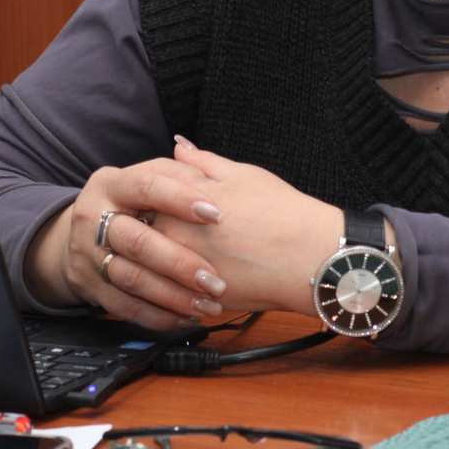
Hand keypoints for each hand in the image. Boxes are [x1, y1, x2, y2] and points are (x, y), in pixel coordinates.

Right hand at [24, 158, 230, 330]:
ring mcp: (88, 256)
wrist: (77, 235)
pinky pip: (126, 307)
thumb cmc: (127, 203)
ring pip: (133, 280)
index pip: (146, 186)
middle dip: (180, 263)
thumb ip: (177, 172)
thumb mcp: (144, 177)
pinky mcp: (91, 287)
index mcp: (110, 185)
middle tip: (215, 280)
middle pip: (137, 242)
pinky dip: (159, 316)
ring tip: (210, 304)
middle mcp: (93, 219)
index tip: (217, 215)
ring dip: (174, 296)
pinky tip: (188, 317)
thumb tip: (209, 170)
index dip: (180, 199)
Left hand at [149, 136, 345, 313]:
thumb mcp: (241, 175)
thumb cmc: (280, 212)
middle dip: (146, 230)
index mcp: (177, 204)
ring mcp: (181, 274)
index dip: (148, 196)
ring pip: (151, 269)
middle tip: (165, 228)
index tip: (156, 198)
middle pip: (141, 234)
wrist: (308, 257)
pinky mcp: (196, 300)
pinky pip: (172, 295)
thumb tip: (179, 147)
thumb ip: (202, 162)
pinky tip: (188, 282)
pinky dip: (174, 288)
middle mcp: (172, 239)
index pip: (143, 197)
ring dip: (155, 264)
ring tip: (175, 258)